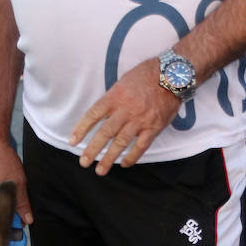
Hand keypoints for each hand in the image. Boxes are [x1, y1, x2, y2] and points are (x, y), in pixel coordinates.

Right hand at [0, 144, 31, 223]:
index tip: (21, 226)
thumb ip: (22, 204)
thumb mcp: (18, 184)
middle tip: (21, 216)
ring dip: (4, 209)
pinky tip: (7, 195)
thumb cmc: (4, 162)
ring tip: (14, 201)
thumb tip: (27, 221)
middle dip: (8, 218)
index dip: (11, 225)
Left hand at [69, 60, 181, 174]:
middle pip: (105, 133)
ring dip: (109, 158)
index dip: (81, 129)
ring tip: (100, 170)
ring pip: (121, 143)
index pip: (93, 115)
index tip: (73, 141)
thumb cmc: (146, 75)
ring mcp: (140, 120)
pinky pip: (141, 146)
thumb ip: (112, 99)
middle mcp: (126, 110)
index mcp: (115, 96)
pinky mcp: (153, 127)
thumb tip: (101, 114)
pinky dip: (131, 157)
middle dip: (93, 149)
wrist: (172, 75)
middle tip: (84, 162)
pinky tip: (124, 164)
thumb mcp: (123, 82)